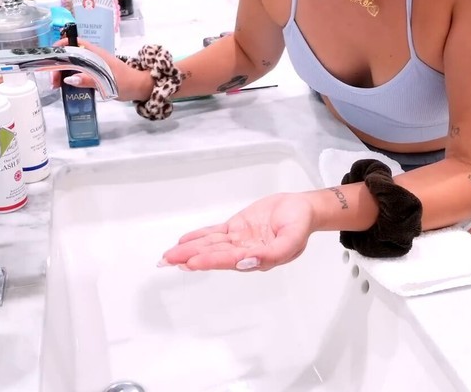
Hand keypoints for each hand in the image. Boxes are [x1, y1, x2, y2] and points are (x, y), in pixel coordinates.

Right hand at [50, 38, 149, 101]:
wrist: (140, 88)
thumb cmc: (126, 83)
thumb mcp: (107, 83)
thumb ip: (88, 80)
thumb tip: (69, 78)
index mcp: (96, 54)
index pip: (75, 43)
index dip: (61, 46)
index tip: (50, 56)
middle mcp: (93, 57)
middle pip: (71, 56)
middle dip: (59, 65)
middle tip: (54, 81)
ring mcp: (94, 65)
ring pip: (74, 65)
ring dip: (63, 73)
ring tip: (57, 86)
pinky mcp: (95, 73)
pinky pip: (79, 72)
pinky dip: (71, 78)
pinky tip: (67, 87)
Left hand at [159, 193, 315, 271]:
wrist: (303, 208)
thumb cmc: (300, 224)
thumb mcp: (293, 239)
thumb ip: (273, 254)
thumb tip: (248, 262)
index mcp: (258, 259)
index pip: (230, 260)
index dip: (210, 261)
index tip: (191, 262)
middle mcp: (244, 252)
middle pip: (214, 255)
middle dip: (190, 258)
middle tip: (167, 262)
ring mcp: (239, 240)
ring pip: (210, 245)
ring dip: (189, 250)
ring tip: (168, 256)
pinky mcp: (236, 228)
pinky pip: (214, 233)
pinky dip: (198, 237)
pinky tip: (183, 242)